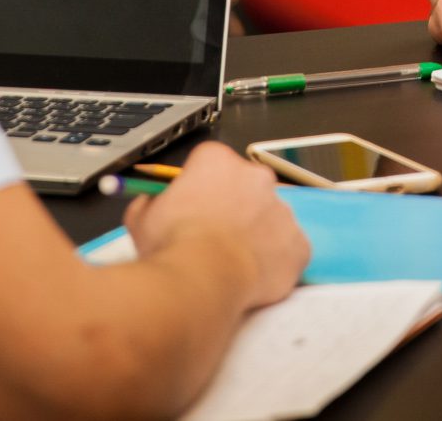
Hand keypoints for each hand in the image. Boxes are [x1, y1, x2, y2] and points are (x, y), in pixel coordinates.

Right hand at [125, 143, 309, 309]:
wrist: (201, 280)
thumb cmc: (172, 246)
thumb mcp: (142, 216)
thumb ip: (151, 201)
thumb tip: (152, 203)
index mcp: (217, 160)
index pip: (210, 163)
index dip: (199, 187)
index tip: (192, 207)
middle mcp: (256, 176)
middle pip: (246, 185)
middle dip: (233, 206)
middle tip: (214, 235)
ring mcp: (282, 209)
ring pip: (270, 217)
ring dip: (255, 233)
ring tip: (231, 261)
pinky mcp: (299, 243)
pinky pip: (289, 250)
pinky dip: (275, 261)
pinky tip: (253, 275)